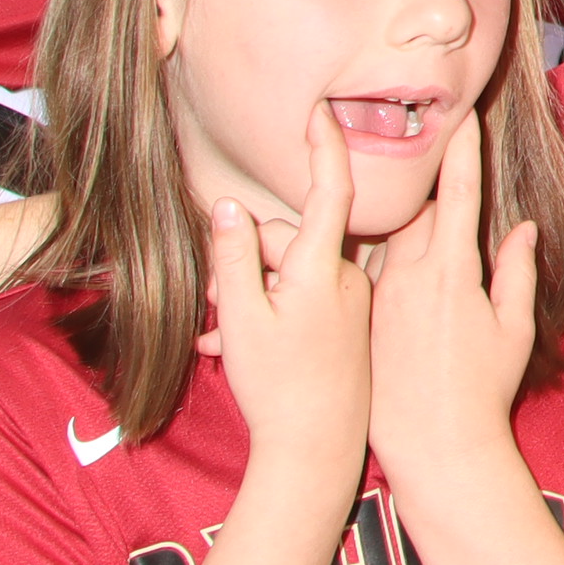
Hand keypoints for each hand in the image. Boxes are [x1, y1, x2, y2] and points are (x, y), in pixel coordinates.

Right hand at [208, 106, 374, 461]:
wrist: (317, 451)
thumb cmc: (277, 387)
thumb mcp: (241, 318)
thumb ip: (232, 257)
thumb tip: (229, 205)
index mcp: (320, 270)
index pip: (330, 191)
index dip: (325, 148)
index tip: (322, 113)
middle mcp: (345, 280)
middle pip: (289, 240)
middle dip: (246, 258)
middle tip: (212, 304)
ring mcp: (350, 304)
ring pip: (293, 272)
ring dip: (252, 290)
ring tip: (219, 332)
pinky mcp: (349, 327)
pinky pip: (306, 301)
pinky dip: (271, 313)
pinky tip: (233, 344)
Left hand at [367, 113, 537, 492]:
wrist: (435, 447)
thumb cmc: (484, 392)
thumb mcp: (514, 330)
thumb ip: (516, 272)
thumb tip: (522, 229)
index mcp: (452, 272)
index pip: (459, 196)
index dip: (463, 153)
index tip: (464, 118)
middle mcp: (409, 275)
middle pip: (419, 212)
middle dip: (434, 197)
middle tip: (440, 175)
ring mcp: (379, 296)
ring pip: (388, 240)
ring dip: (402, 230)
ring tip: (408, 236)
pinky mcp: (359, 318)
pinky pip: (365, 273)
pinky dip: (375, 264)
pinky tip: (382, 278)